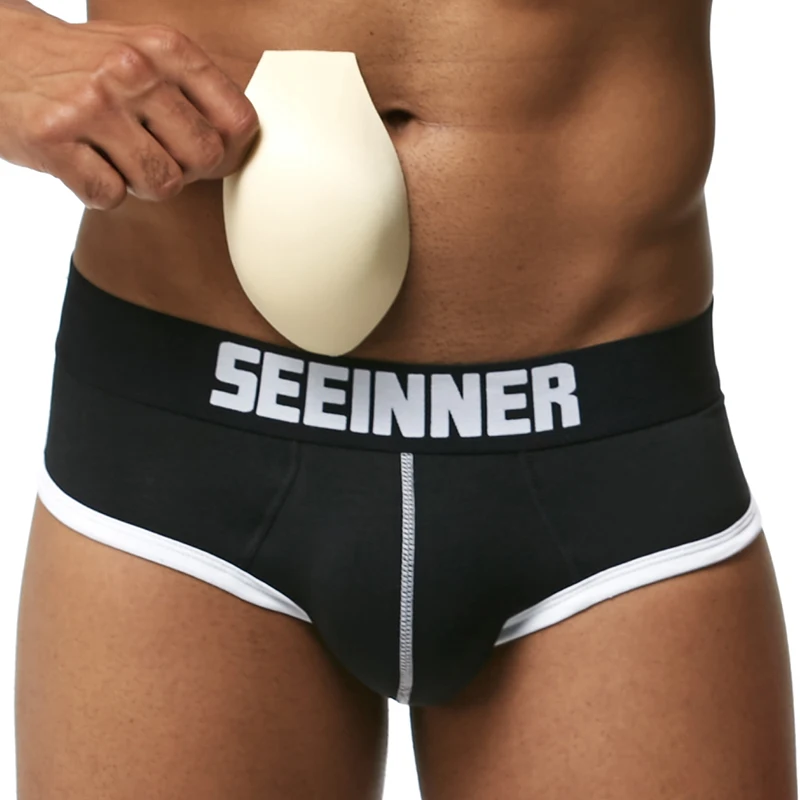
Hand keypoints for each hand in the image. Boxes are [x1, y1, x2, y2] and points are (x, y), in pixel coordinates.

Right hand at [0, 14, 259, 208]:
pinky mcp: (52, 140)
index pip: (238, 120)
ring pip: (162, 184)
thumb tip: (244, 148)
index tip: (205, 153)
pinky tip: (83, 162)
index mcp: (165, 48)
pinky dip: (99, 191)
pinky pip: (109, 197)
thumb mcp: (145, 56)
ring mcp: (90, 105)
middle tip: (153, 153)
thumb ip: (196, 93)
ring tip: (116, 156)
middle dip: (184, 169)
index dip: (228, 150)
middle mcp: (131, 71)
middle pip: (204, 159)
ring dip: (142, 184)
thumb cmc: (85, 67)